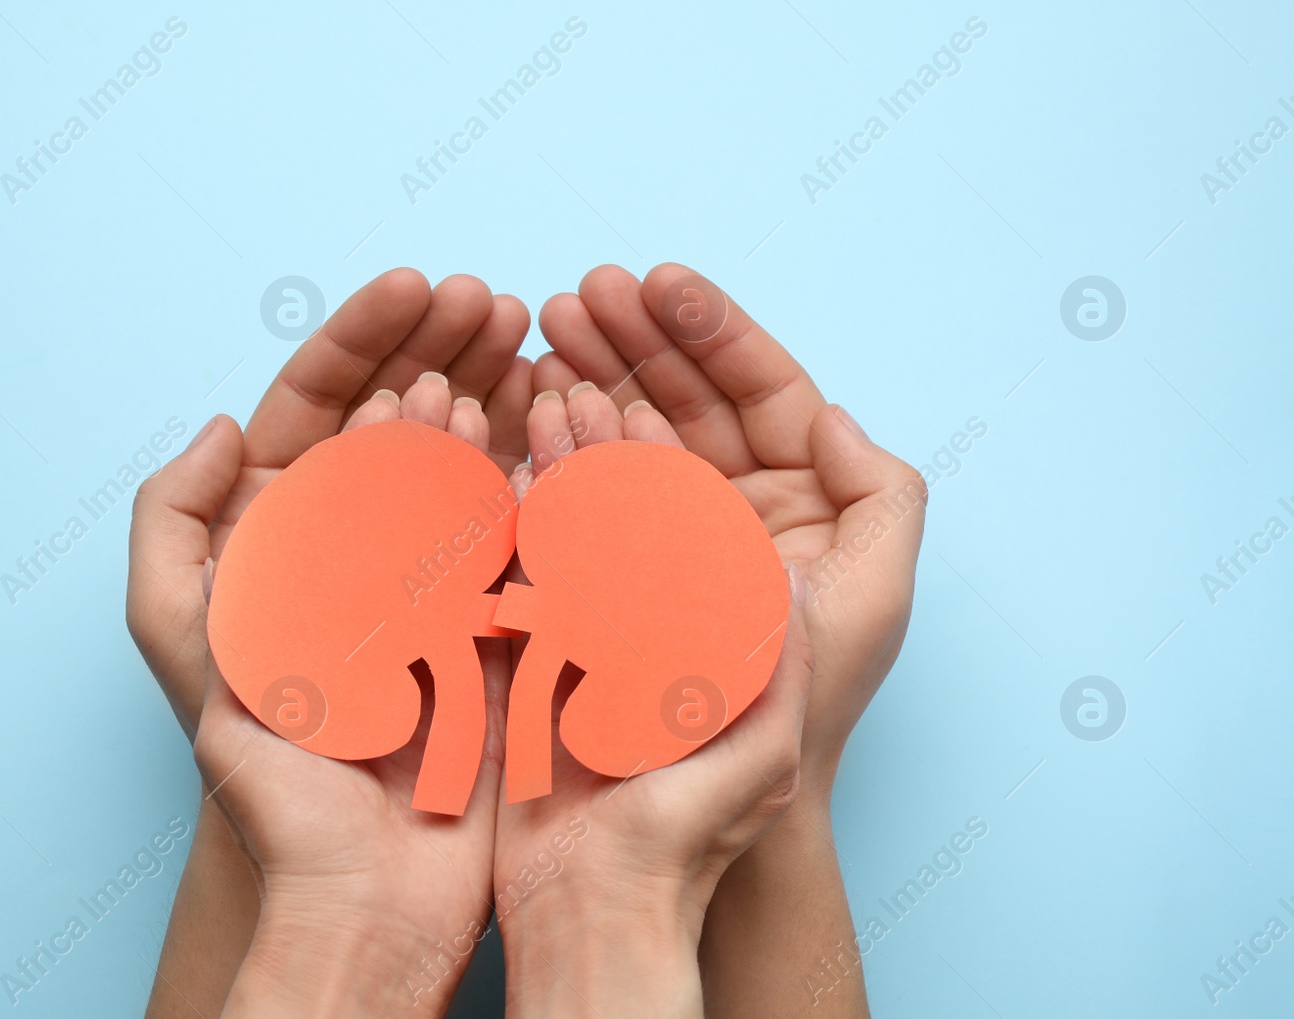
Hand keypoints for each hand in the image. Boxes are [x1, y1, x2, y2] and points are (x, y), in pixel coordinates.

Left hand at [127, 269, 531, 740]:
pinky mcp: (498, 621)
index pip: (324, 409)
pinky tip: (561, 419)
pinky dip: (541, 472)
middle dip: (446, 348)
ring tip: (530, 343)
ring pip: (468, 461)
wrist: (364, 883)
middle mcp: (363, 545)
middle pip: (404, 420)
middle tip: (494, 300)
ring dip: (498, 394)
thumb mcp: (182, 640)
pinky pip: (520, 529)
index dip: (368, 339)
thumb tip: (221, 424)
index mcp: (287, 535)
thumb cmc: (267, 774)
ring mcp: (436, 578)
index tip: (416, 287)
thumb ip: (173, 524)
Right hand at [532, 263, 925, 797]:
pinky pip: (575, 494)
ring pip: (624, 437)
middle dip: (634, 341)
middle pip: (684, 402)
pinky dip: (551, 448)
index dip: (709, 331)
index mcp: (797, 510)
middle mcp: (727, 518)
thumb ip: (879, 502)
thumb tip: (835, 413)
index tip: (655, 283)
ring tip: (543, 334)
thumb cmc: (787, 728)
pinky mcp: (592, 576)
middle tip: (577, 294)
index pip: (757, 395)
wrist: (675, 832)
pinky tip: (525, 404)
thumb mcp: (867, 609)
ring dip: (586, 379)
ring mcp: (655, 544)